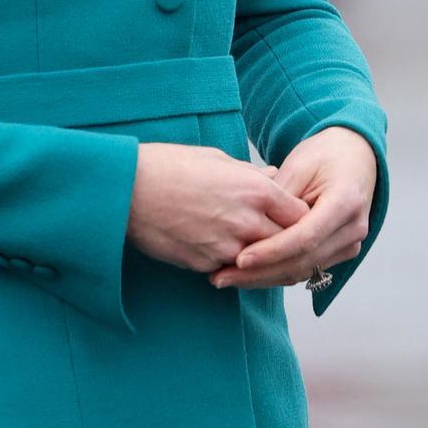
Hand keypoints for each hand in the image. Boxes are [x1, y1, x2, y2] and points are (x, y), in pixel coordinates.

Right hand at [126, 142, 310, 272]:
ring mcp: (227, 247)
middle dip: (287, 243)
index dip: (300, 218)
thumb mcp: (216, 159)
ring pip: (260, 262)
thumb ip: (251, 174)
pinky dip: (229, 263)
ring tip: (253, 249)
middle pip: (288, 244)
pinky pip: (229, 269)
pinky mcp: (206, 264)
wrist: (127, 189)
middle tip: (284, 243)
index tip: (294, 219)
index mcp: (255, 190)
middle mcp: (247, 221)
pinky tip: (219, 250)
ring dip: (259, 257)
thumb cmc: (169, 165)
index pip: (300, 215)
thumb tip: (273, 178)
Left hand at [207, 127, 375, 290]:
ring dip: (265, 278)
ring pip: (302, 271)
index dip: (271, 251)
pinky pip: (306, 268)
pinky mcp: (340, 252)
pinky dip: (277, 272)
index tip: (240, 259)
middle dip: (261, 273)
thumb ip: (277, 196)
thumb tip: (250, 225)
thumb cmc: (324, 155)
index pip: (305, 237)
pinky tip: (249, 274)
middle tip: (222, 277)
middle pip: (303, 262)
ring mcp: (349, 244)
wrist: (353, 157)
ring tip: (228, 278)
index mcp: (345, 202)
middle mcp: (352, 229)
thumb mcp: (298, 164)